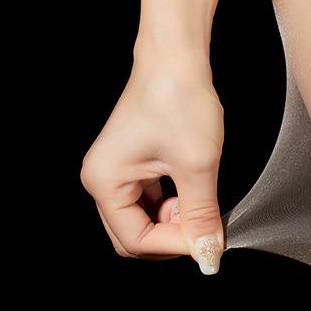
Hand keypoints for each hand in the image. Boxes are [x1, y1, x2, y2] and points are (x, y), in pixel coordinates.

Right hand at [80, 49, 225, 273]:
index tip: (206, 240)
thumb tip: (207, 254)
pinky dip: (174, 199)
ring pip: (145, 216)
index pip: (135, 240)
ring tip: (200, 196)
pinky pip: (150, 196)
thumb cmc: (178, 96)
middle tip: (203, 221)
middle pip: (134, 234)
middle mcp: (102, 176)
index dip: (174, 245)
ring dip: (174, 216)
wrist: (177, 55)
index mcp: (105, 181)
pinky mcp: (134, 159)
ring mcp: (117, 167)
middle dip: (171, 233)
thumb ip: (202, 215)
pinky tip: (193, 184)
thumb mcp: (198, 163)